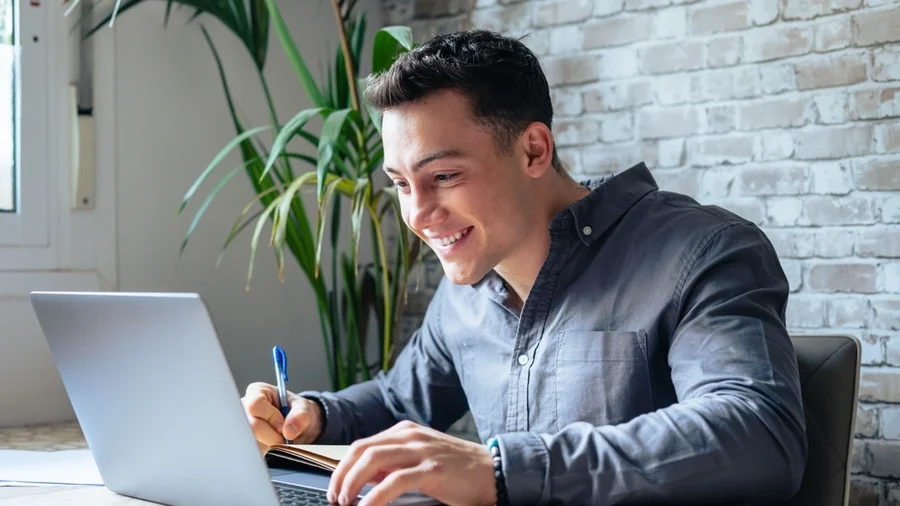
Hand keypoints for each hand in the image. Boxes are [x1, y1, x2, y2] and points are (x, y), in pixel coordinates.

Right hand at [241, 382, 323, 450]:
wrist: (298, 428)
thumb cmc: (297, 412)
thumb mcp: (305, 408)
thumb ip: (300, 416)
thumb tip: (288, 431)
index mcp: (257, 392)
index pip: (255, 405)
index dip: (271, 416)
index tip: (283, 425)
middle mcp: (245, 408)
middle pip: (250, 425)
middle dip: (271, 435)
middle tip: (284, 438)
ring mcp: (244, 426)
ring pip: (252, 441)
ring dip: (270, 445)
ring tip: (280, 439)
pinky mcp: (246, 442)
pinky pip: (253, 451)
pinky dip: (267, 451)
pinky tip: (274, 446)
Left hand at [327, 420, 495, 505]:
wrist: (493, 470)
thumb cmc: (457, 469)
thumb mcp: (420, 459)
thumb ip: (393, 463)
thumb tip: (365, 477)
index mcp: (405, 431)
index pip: (362, 445)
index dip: (342, 467)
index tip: (335, 487)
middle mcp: (410, 435)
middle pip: (361, 450)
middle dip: (341, 475)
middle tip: (335, 498)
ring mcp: (421, 450)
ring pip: (372, 460)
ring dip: (352, 483)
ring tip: (346, 503)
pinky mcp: (433, 469)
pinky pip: (395, 481)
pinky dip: (375, 497)